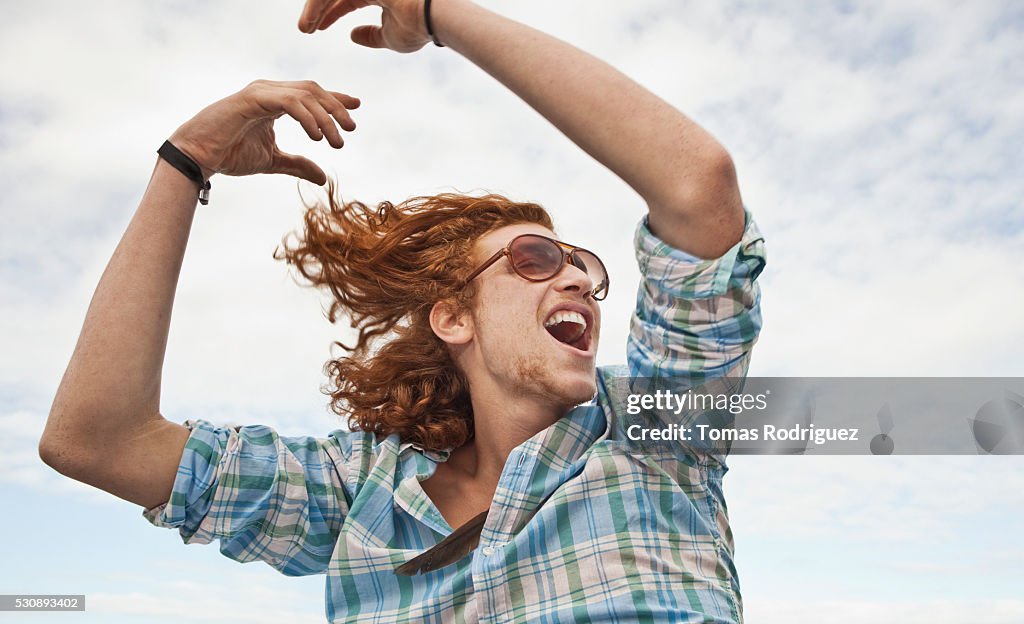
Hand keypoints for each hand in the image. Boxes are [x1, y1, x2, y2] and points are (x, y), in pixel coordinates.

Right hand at [168, 80, 358, 184]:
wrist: (198, 158)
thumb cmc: (229, 155)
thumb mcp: (273, 161)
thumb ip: (298, 165)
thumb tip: (323, 176)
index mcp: (274, 100)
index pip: (311, 94)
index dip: (336, 99)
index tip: (356, 107)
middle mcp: (269, 90)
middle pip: (313, 90)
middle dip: (336, 107)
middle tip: (351, 128)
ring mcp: (260, 92)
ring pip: (305, 95)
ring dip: (326, 117)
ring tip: (336, 140)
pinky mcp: (252, 99)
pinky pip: (289, 102)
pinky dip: (307, 117)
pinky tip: (316, 136)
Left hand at [298, 0, 430, 52]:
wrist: (434, 17)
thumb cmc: (418, 28)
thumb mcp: (390, 36)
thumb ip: (372, 36)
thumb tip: (354, 36)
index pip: (346, 0)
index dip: (330, 14)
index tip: (316, 28)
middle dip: (317, 10)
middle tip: (305, 28)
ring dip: (314, 9)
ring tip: (304, 28)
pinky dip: (317, 7)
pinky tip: (310, 23)